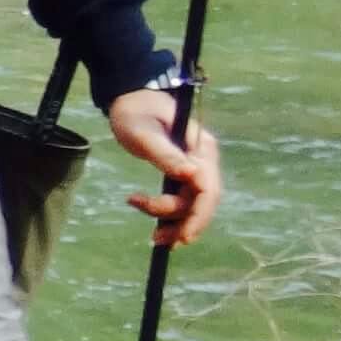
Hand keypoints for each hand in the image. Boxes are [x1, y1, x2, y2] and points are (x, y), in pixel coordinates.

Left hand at [105, 84, 223, 247]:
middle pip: (205, 200)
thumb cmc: (134, 113)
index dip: (198, 214)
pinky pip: (186, 199)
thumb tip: (190, 176)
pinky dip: (175, 215)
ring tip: (155, 236)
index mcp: (200, 147)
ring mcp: (196, 165)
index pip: (208, 187)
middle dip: (187, 224)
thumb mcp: (143, 133)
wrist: (131, 100)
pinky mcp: (185, 172)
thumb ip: (165, 154)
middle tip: (161, 240)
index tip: (183, 235)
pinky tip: (160, 228)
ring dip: (177, 222)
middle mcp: (204, 158)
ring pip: (195, 203)